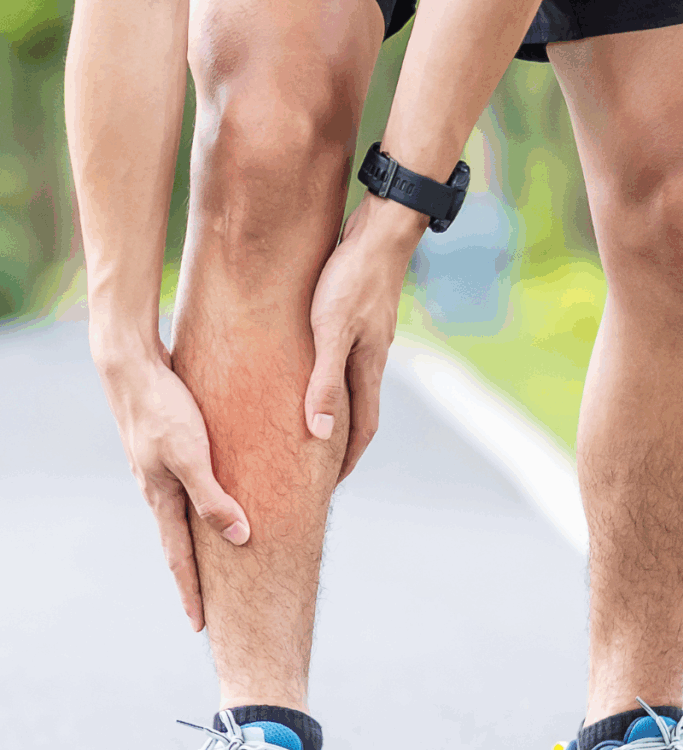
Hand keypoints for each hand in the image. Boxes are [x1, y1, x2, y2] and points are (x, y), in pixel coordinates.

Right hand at [95, 341, 249, 630]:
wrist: (131, 365)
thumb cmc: (164, 408)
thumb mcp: (191, 456)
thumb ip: (213, 498)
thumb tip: (240, 539)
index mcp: (162, 500)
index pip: (180, 560)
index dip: (191, 594)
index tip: (201, 628)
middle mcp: (160, 492)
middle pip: (182, 545)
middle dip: (197, 578)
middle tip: (212, 608)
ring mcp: (163, 472)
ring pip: (187, 518)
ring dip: (202, 545)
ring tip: (219, 566)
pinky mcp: (172, 450)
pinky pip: (193, 489)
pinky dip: (206, 509)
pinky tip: (218, 505)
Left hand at [306, 193, 427, 480]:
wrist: (380, 230)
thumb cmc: (351, 278)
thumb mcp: (330, 330)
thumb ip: (323, 381)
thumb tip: (319, 433)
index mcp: (368, 370)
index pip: (361, 431)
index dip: (346, 461)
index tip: (329, 487)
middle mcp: (372, 360)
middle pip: (360, 416)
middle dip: (342, 447)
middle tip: (318, 470)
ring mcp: (369, 340)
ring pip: (353, 389)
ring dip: (338, 414)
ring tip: (313, 430)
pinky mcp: (360, 320)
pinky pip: (346, 363)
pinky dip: (332, 382)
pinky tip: (315, 374)